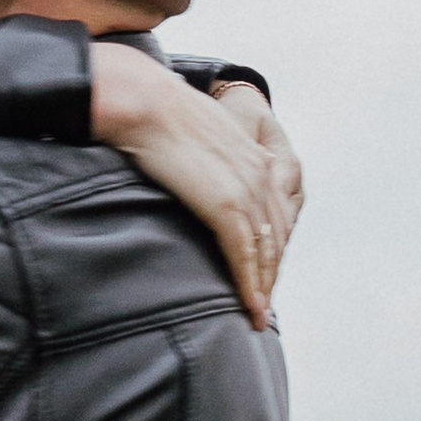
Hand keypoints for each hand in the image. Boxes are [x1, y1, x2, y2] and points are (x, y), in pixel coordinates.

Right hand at [90, 45, 301, 326]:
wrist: (145, 102)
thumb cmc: (158, 115)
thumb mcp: (198, 137)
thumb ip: (209, 160)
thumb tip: (197, 175)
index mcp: (255, 158)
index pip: (275, 215)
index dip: (270, 250)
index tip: (261, 276)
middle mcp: (260, 174)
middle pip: (276, 237)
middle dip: (270, 275)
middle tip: (260, 307)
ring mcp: (246, 189)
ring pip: (265, 250)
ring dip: (262, 287)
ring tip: (256, 317)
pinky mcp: (226, 204)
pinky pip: (244, 253)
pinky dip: (248, 283)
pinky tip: (248, 305)